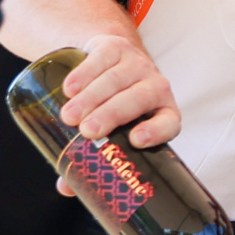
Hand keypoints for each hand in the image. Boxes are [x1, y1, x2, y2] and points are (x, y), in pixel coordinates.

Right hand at [58, 31, 178, 146]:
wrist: (109, 59)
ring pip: (116, 79)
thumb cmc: (113, 106)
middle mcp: (156, 87)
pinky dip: (84, 74)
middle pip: (138, 99)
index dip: (157, 132)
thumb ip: (91, 157)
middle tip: (87, 131)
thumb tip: (65, 188)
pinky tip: (70, 88)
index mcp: (163, 113)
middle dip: (112, 115)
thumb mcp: (110, 129)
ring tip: (70, 116)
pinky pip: (102, 59)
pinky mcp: (116, 47)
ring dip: (92, 98)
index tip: (137, 140)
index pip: (169, 123)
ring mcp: (137, 64)